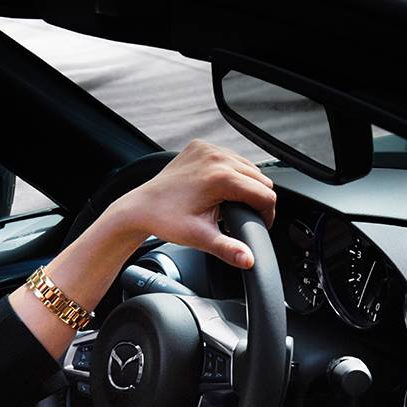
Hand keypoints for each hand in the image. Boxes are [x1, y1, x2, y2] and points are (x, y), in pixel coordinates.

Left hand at [91, 139, 277, 270]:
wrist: (139, 207)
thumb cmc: (165, 221)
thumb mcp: (200, 237)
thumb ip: (228, 248)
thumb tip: (248, 260)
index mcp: (221, 177)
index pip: (264, 194)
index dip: (266, 214)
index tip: (259, 225)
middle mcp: (216, 157)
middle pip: (260, 178)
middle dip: (257, 199)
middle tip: (243, 216)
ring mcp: (208, 148)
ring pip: (247, 166)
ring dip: (246, 184)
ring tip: (232, 204)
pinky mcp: (200, 146)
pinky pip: (229, 157)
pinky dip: (231, 171)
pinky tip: (221, 188)